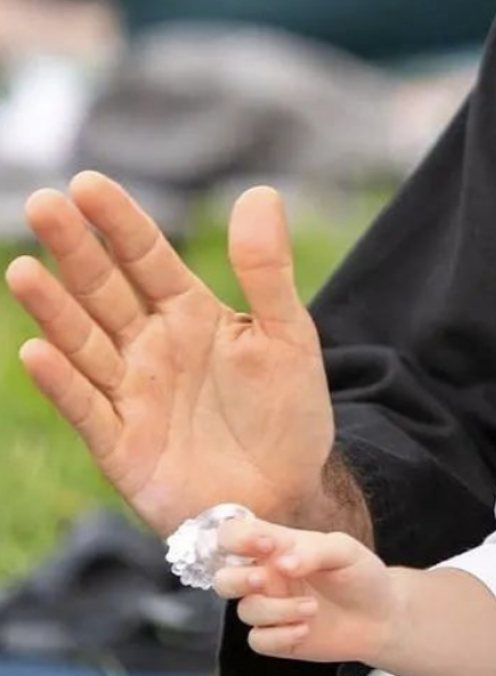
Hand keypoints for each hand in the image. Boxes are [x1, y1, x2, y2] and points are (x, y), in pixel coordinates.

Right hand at [5, 175, 334, 537]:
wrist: (288, 492)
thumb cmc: (288, 411)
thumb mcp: (286, 332)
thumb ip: (267, 268)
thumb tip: (259, 191)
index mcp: (191, 313)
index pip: (147, 257)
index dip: (119, 222)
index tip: (87, 183)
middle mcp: (152, 347)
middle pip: (105, 289)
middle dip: (75, 249)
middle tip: (43, 204)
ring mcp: (132, 394)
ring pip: (84, 342)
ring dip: (53, 308)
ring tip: (24, 269)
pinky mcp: (121, 446)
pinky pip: (87, 408)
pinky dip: (62, 381)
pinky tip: (37, 352)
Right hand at [213, 515, 397, 662]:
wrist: (381, 615)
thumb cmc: (360, 573)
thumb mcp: (344, 550)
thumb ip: (313, 551)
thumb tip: (281, 563)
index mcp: (278, 546)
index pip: (235, 535)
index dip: (237, 537)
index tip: (266, 545)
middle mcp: (268, 576)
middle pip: (223, 578)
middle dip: (237, 579)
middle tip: (264, 578)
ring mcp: (270, 607)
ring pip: (245, 611)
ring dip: (276, 610)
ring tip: (313, 608)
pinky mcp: (276, 638)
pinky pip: (258, 640)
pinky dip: (280, 636)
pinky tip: (306, 629)